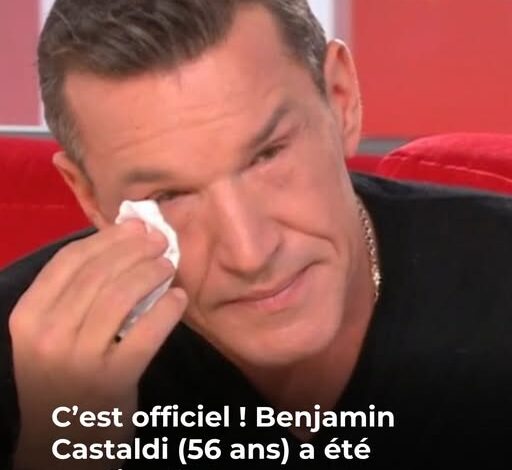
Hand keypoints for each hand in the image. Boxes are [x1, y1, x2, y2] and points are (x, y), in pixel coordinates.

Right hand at [8, 220, 187, 468]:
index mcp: (28, 315)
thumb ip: (77, 293)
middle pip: (99, 273)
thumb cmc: (60, 378)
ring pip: (122, 296)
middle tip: (161, 240)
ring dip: (153, 273)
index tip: (135, 226)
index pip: (70, 260)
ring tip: (170, 266)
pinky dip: (167, 310)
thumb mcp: (52, 334)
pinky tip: (178, 300)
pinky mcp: (113, 379)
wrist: (61, 442)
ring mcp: (79, 358)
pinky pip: (147, 332)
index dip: (107, 238)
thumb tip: (124, 242)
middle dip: (136, 249)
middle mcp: (47, 334)